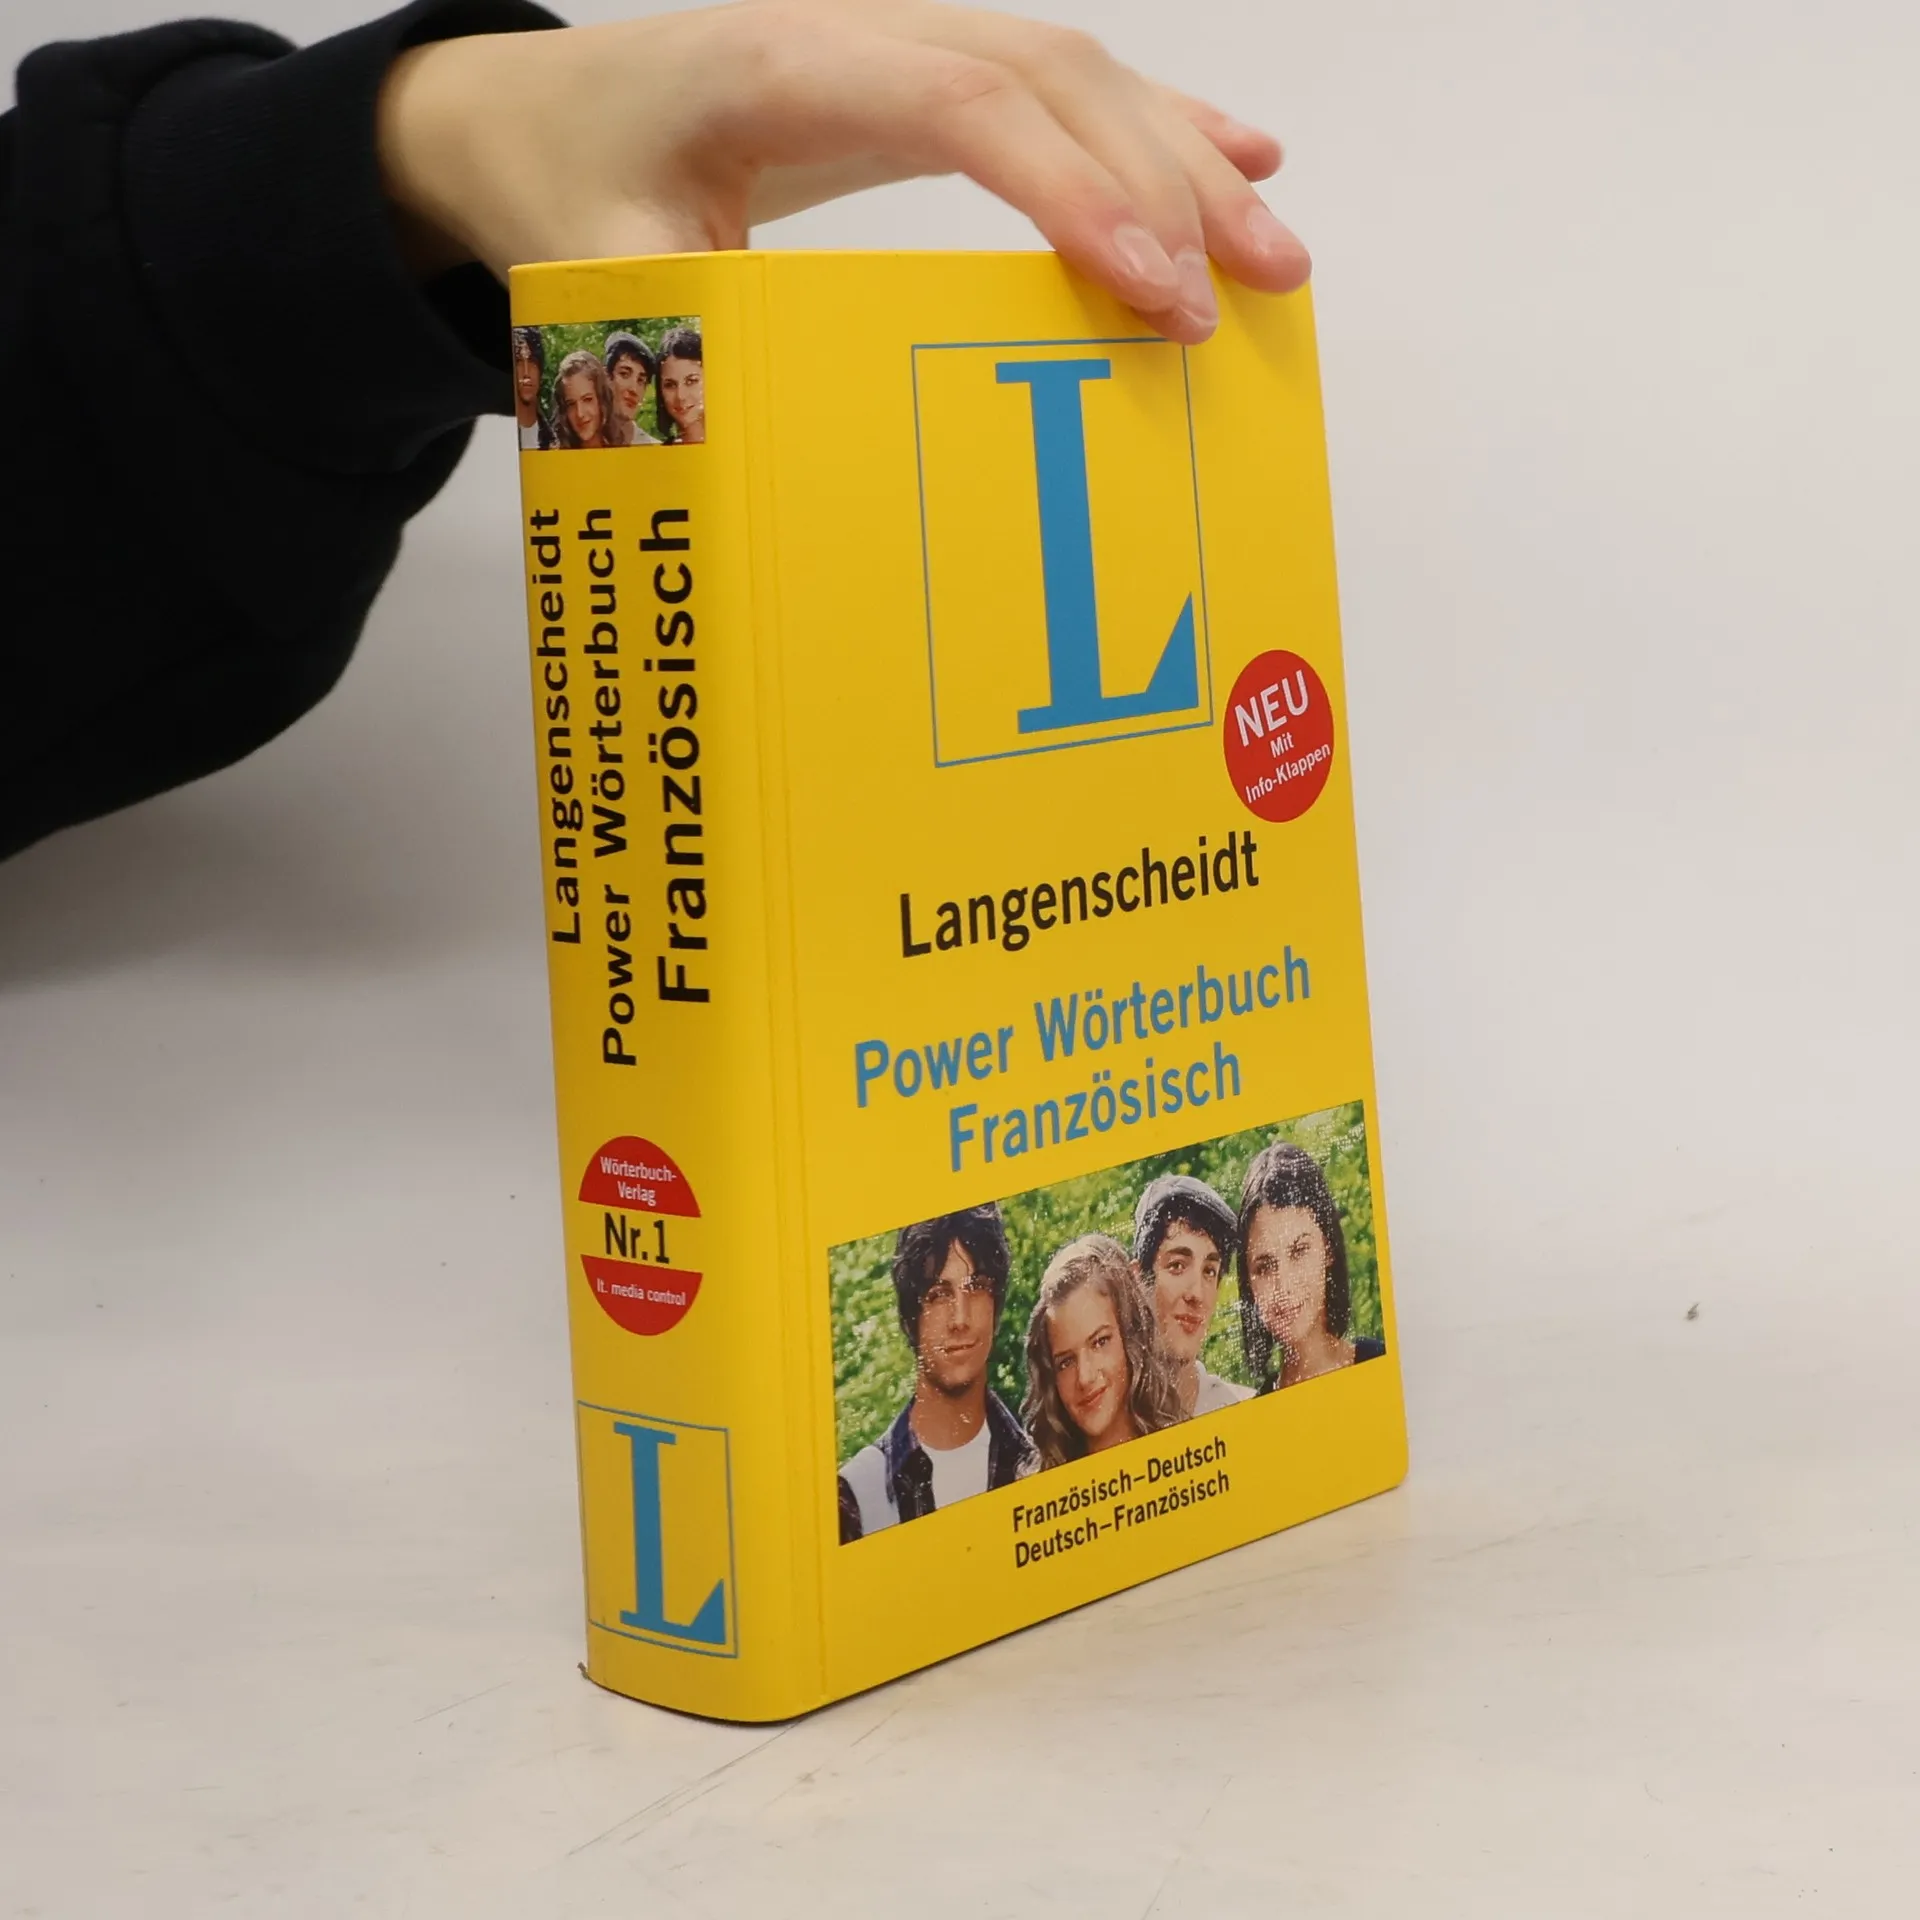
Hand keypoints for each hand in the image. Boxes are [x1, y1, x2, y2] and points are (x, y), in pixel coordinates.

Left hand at [377, 0, 1308, 342]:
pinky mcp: (924, 69)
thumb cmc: (572, 187)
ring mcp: (902, 38)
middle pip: (1050, 75)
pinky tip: (1236, 155)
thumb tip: (779, 444)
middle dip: (1165, 180)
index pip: (961, 104)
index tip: (1151, 288)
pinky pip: (1055, 82)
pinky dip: (1153, 121)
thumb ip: (680, 336)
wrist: (539, 109)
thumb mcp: (600, 272)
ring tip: (1275, 246)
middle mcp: (859, 28)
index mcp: (779, 68)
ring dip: (1183, 155)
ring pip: (1074, 71)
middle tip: (1252, 285)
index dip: (1070, 188)